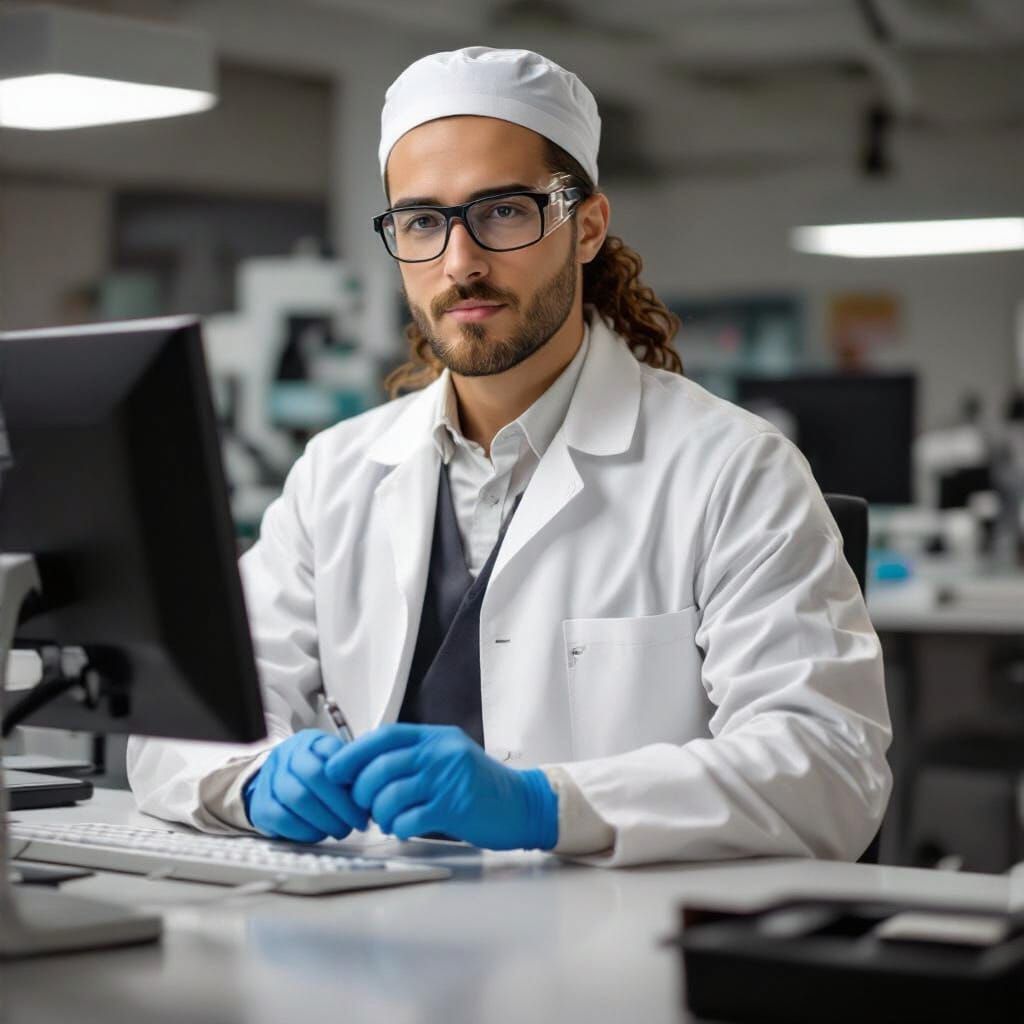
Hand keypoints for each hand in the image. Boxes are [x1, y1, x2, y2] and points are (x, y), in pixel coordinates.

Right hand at [243, 729, 368, 842]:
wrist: (275, 783)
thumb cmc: (314, 776)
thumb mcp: (334, 764)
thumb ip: (352, 773)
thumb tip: (375, 792)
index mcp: (311, 742)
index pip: (332, 753)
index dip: (352, 778)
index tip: (367, 798)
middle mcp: (288, 755)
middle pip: (314, 775)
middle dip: (341, 804)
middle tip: (357, 821)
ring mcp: (270, 778)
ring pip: (297, 798)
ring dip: (325, 820)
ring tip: (341, 830)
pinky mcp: (260, 805)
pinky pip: (282, 819)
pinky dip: (305, 830)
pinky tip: (319, 834)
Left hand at [323, 723, 558, 850]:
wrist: (522, 804)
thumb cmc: (479, 786)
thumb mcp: (447, 758)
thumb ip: (414, 758)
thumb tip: (363, 771)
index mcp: (434, 737)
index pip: (383, 737)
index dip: (352, 754)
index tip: (333, 771)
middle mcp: (439, 752)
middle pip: (379, 768)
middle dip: (362, 792)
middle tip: (366, 807)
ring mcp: (447, 778)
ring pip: (389, 795)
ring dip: (380, 814)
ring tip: (388, 820)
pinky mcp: (454, 806)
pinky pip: (408, 819)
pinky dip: (398, 829)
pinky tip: (405, 829)